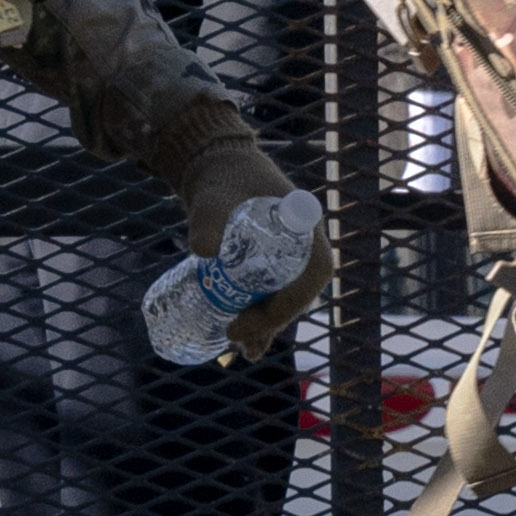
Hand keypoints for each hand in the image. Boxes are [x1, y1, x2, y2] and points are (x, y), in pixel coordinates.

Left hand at [176, 132, 333, 361]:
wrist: (212, 164)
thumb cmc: (219, 177)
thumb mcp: (212, 197)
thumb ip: (207, 219)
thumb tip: (201, 250)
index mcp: (305, 225)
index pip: (313, 273)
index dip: (291, 304)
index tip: (256, 320)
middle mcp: (303, 242)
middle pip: (299, 291)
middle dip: (274, 321)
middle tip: (237, 337)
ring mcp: (288, 252)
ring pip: (286, 296)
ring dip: (268, 324)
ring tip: (244, 350)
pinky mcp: (271, 258)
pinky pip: (273, 291)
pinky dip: (261, 314)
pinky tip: (242, 335)